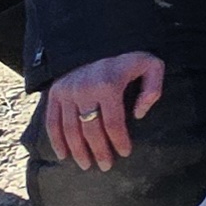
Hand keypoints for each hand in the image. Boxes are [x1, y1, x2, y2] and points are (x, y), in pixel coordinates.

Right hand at [44, 52, 164, 170]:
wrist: (98, 39)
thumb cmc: (128, 56)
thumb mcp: (150, 64)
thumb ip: (153, 88)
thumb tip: (139, 114)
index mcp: (108, 84)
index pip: (113, 123)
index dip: (119, 141)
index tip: (125, 153)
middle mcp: (84, 90)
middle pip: (90, 130)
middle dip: (99, 151)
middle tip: (106, 167)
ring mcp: (66, 92)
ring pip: (70, 130)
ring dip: (78, 151)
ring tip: (87, 165)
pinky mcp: (54, 93)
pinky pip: (52, 122)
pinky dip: (56, 141)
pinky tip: (64, 155)